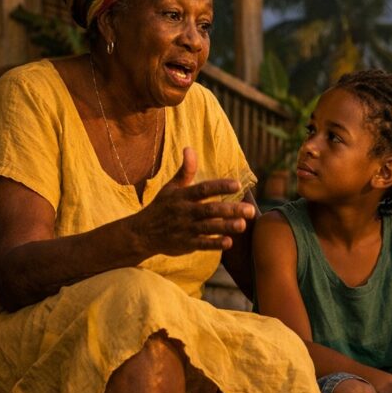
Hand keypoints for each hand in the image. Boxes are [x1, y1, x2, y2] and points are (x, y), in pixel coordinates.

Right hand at [131, 147, 255, 254]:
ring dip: (226, 226)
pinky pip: (201, 244)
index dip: (220, 186)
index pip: (203, 189)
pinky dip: (214, 244)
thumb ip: (185, 171)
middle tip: (250, 210)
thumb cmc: (161, 206)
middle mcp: (184, 212)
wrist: (141, 233)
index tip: (238, 185)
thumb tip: (189, 148)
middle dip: (230, 210)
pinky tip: (229, 242)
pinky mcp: (184, 244)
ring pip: (208, 227)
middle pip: (210, 210)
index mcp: (182, 196)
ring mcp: (184, 229)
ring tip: (243, 225)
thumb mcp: (171, 187)